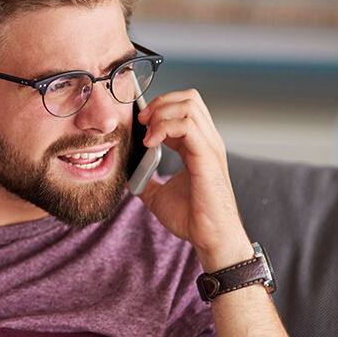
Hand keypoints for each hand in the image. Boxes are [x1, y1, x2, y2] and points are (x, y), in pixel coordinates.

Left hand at [135, 89, 252, 271]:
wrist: (209, 238)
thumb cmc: (192, 219)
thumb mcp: (158, 196)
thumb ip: (145, 181)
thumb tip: (127, 175)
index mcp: (198, 146)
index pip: (183, 107)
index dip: (160, 108)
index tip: (140, 122)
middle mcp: (207, 141)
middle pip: (189, 98)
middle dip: (160, 103)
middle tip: (142, 122)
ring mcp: (210, 147)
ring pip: (189, 105)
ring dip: (161, 114)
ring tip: (147, 134)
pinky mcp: (207, 157)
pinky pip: (188, 125)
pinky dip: (165, 127)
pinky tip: (152, 143)